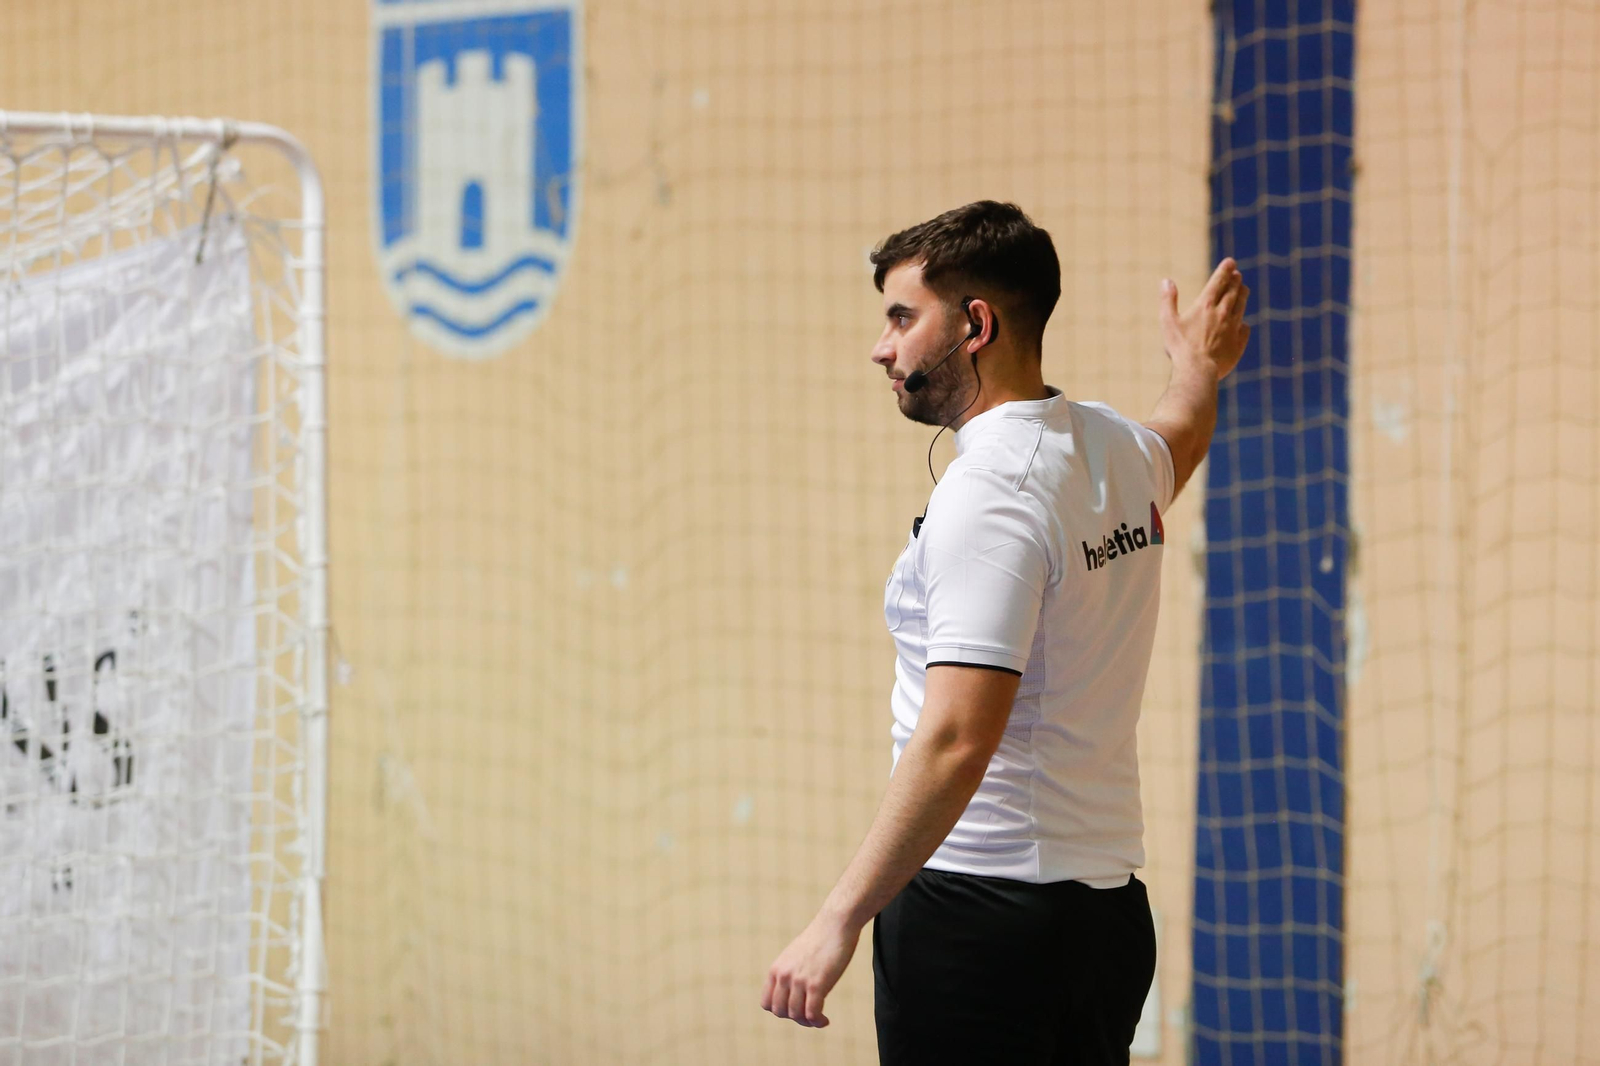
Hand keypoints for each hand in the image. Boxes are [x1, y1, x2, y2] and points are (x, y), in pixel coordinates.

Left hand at [760, 910, 860, 1027]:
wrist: (835, 924)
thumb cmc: (819, 939)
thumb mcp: (794, 956)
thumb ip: (789, 973)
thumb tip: (792, 993)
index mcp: (776, 969)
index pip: (766, 1003)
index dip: (780, 1010)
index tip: (795, 1008)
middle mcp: (784, 976)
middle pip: (780, 1012)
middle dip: (794, 1018)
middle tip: (809, 1015)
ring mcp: (799, 980)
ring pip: (796, 1015)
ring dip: (808, 1022)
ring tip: (819, 1019)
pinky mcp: (816, 984)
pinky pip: (812, 1013)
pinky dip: (818, 1021)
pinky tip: (825, 1020)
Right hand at [1158, 258, 1251, 381]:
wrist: (1198, 371)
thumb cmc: (1180, 347)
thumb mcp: (1168, 322)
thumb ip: (1167, 300)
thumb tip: (1166, 281)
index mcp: (1206, 305)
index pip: (1218, 281)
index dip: (1225, 269)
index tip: (1231, 261)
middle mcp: (1222, 313)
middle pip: (1233, 291)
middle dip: (1236, 280)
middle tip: (1238, 274)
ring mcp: (1233, 328)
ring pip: (1241, 306)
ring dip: (1243, 296)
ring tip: (1244, 289)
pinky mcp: (1238, 343)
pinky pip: (1244, 329)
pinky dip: (1243, 323)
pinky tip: (1243, 323)